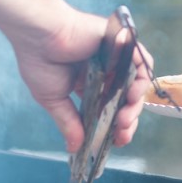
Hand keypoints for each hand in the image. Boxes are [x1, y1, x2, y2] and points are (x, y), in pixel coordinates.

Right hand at [4, 6, 152, 152]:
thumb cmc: (40, 61)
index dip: (115, 127)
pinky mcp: (122, 44)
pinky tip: (132, 94)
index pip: (110, 109)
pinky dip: (142, 78)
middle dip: (126, 120)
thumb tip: (74, 148)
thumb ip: (69, 122)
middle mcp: (106, 71)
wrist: (39, 34)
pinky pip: (142, 62)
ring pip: (136, 84)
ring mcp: (115, 58)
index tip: (116, 142)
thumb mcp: (54, 100)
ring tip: (125, 118)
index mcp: (90, 84)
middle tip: (121, 134)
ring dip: (134, 104)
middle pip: (126, 100)